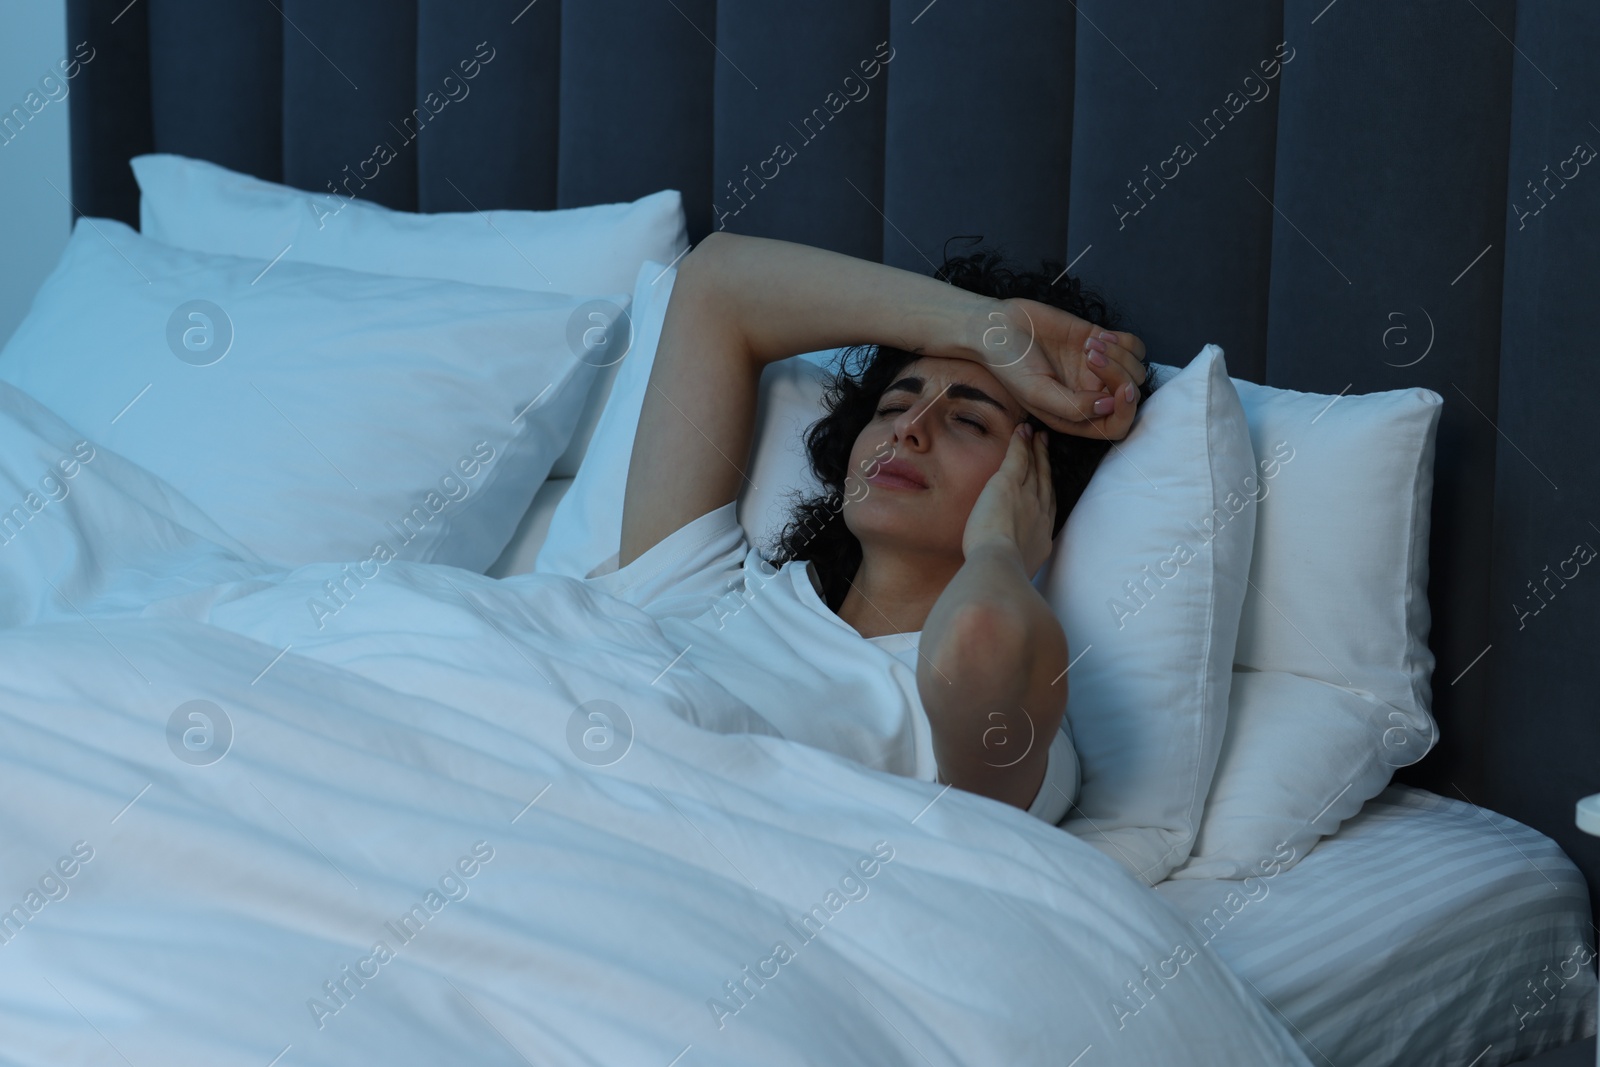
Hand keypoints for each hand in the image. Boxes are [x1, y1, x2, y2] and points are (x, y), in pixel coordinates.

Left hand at [962, 421, 1055, 576]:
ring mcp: (1026, 497)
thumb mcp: (1016, 570)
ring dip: (1036, 449)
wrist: (999, 565)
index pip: (1047, 505)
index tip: (1047, 477)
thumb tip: (1007, 567)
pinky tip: (1022, 430)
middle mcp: (1039, 512)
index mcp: (1041, 536)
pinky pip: (1017, 457)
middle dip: (1046, 462)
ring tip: (1037, 434)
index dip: (1047, 487)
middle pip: (1044, 481)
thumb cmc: (1000, 574)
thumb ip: (1015, 562)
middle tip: (1046, 444)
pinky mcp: (1008, 484)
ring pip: (1034, 467)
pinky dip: (1021, 443)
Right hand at [973, 297, 1147, 440]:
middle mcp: (1091, 395)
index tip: (1119, 390)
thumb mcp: (1036, 393)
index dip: (1125, 412)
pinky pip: (1134, 346)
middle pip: (1129, 395)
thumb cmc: (1011, 365)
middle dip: (1118, 375)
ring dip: (1118, 355)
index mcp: (1076, 416)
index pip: (1116, 426)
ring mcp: (1099, 369)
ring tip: (1088, 346)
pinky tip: (1096, 336)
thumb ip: (1073, 407)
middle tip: (1090, 357)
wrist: (1000, 328)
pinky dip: (1123, 341)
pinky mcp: (1102, 342)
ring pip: (1135, 369)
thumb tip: (1110, 405)